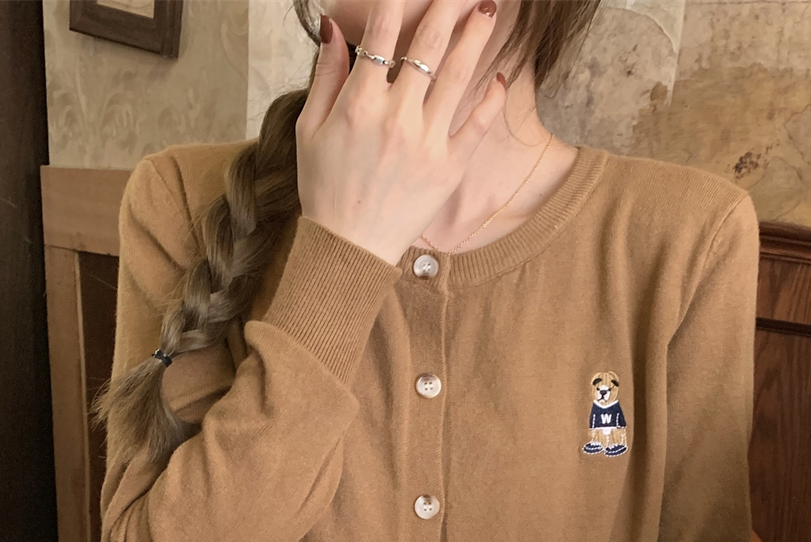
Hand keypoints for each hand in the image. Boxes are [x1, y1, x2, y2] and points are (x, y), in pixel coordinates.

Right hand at [295, 0, 506, 264]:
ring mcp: (427, 142)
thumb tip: (333, 27)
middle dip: (446, 7)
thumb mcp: (310, 129)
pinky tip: (501, 75)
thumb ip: (326, 76)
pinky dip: (491, 98)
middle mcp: (396, 117)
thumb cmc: (325, 190)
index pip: (380, 34)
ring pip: (457, 76)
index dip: (394, 1)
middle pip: (427, 45)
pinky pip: (478, 125)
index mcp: (358, 104)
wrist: (350, 248)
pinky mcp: (449, 168)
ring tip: (489, 10)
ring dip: (474, 36)